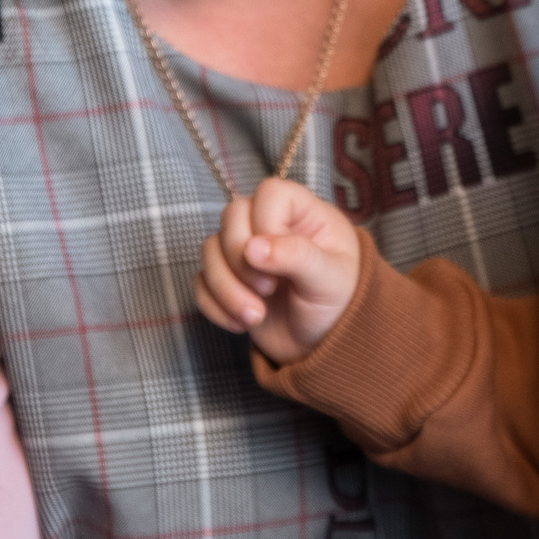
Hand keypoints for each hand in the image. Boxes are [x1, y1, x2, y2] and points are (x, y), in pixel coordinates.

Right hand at [194, 176, 362, 364]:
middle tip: (269, 290)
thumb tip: (253, 248)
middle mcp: (269, 225)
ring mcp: (244, 251)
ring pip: (210, 249)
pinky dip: (215, 305)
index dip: (267, 223)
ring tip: (256, 317)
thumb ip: (297, 256)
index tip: (281, 262)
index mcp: (303, 214)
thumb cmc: (337, 304)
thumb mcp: (330, 280)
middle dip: (241, 260)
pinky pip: (201, 281)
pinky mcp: (227, 278)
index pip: (270, 193)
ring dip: (226, 288)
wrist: (322, 345)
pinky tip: (242, 324)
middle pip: (232, 216)